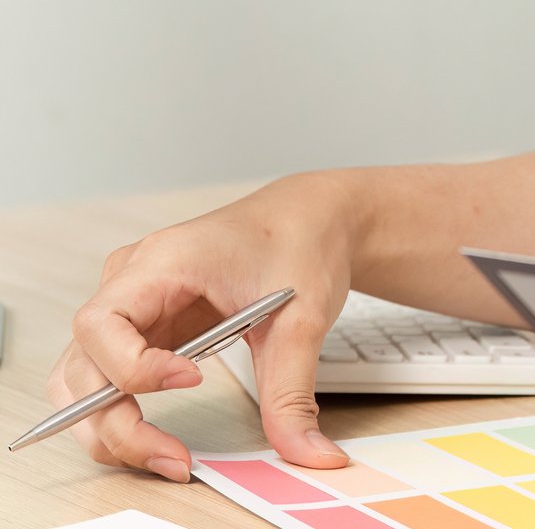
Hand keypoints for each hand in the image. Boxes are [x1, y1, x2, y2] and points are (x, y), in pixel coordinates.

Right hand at [50, 174, 359, 479]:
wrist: (311, 219)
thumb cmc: (299, 244)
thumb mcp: (304, 319)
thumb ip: (293, 391)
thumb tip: (306, 452)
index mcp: (163, 261)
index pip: (102, 322)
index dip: (132, 366)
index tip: (192, 379)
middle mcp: (131, 282)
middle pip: (81, 365)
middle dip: (116, 423)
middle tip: (173, 457)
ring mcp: (132, 306)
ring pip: (81, 380)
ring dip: (109, 427)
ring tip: (165, 455)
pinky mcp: (142, 327)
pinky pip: (106, 377)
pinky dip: (120, 414)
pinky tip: (160, 435)